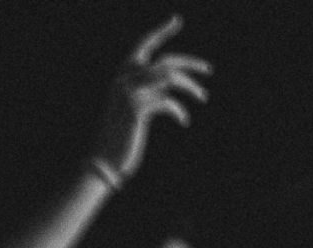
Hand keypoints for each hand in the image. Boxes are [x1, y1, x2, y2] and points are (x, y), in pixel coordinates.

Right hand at [91, 17, 211, 182]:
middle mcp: (123, 80)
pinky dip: (180, 111)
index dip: (160, 32)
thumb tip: (176, 78)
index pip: (142, 47)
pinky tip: (183, 121)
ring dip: (191, 87)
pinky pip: (168, 102)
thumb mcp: (132, 108)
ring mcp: (129, 93)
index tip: (176, 20)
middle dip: (191, 64)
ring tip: (203, 97)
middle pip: (166, 62)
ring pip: (171, 78)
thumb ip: (146, 90)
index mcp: (121, 77)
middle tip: (209, 71)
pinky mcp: (137, 108)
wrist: (103, 162)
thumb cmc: (120, 138)